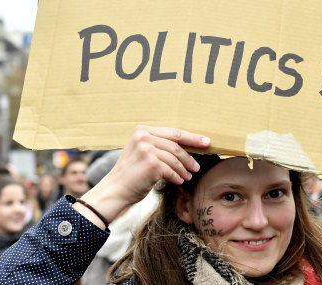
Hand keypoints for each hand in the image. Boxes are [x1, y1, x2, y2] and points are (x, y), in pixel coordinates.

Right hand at [78, 125, 209, 226]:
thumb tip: (187, 147)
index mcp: (142, 130)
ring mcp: (146, 149)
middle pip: (176, 144)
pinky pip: (171, 170)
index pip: (173, 132)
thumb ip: (159, 146)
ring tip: (188, 176)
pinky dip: (177, 177)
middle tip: (197, 166)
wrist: (115, 190)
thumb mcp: (142, 152)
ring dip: (184, 169)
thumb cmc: (131, 174)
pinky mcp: (151, 163)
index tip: (206, 142)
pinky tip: (179, 181)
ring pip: (175, 159)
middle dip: (190, 156)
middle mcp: (143, 137)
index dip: (191, 137)